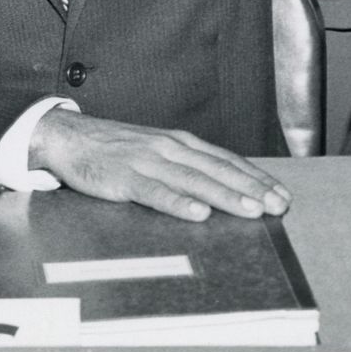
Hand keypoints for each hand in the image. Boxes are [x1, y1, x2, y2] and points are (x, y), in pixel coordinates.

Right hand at [26, 111, 290, 221]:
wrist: (69, 137)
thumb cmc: (115, 150)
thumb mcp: (155, 151)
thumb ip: (184, 166)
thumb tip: (220, 186)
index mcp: (179, 143)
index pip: (226, 160)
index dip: (256, 177)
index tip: (281, 193)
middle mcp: (169, 149)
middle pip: (218, 170)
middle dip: (252, 188)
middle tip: (279, 206)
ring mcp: (148, 162)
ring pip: (194, 181)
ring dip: (226, 196)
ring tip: (252, 210)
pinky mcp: (125, 178)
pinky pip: (156, 193)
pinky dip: (179, 203)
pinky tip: (198, 214)